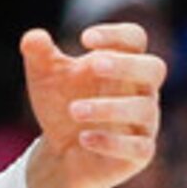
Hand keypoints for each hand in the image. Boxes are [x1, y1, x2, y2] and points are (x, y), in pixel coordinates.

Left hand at [23, 24, 167, 187]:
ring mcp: (143, 122)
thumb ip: (39, 55)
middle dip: (126, 65)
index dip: (117, 34)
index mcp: (121, 65)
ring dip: (108, 107)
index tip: (85, 38)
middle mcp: (140, 90)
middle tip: (94, 65)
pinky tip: (84, 138)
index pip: (134, 38)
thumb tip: (32, 37)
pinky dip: (112, 142)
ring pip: (144, 109)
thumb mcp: (45, 78)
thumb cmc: (61, 104)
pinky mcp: (139, 153)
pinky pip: (138, 147)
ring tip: (74, 110)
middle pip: (154, 68)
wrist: (61, 152)